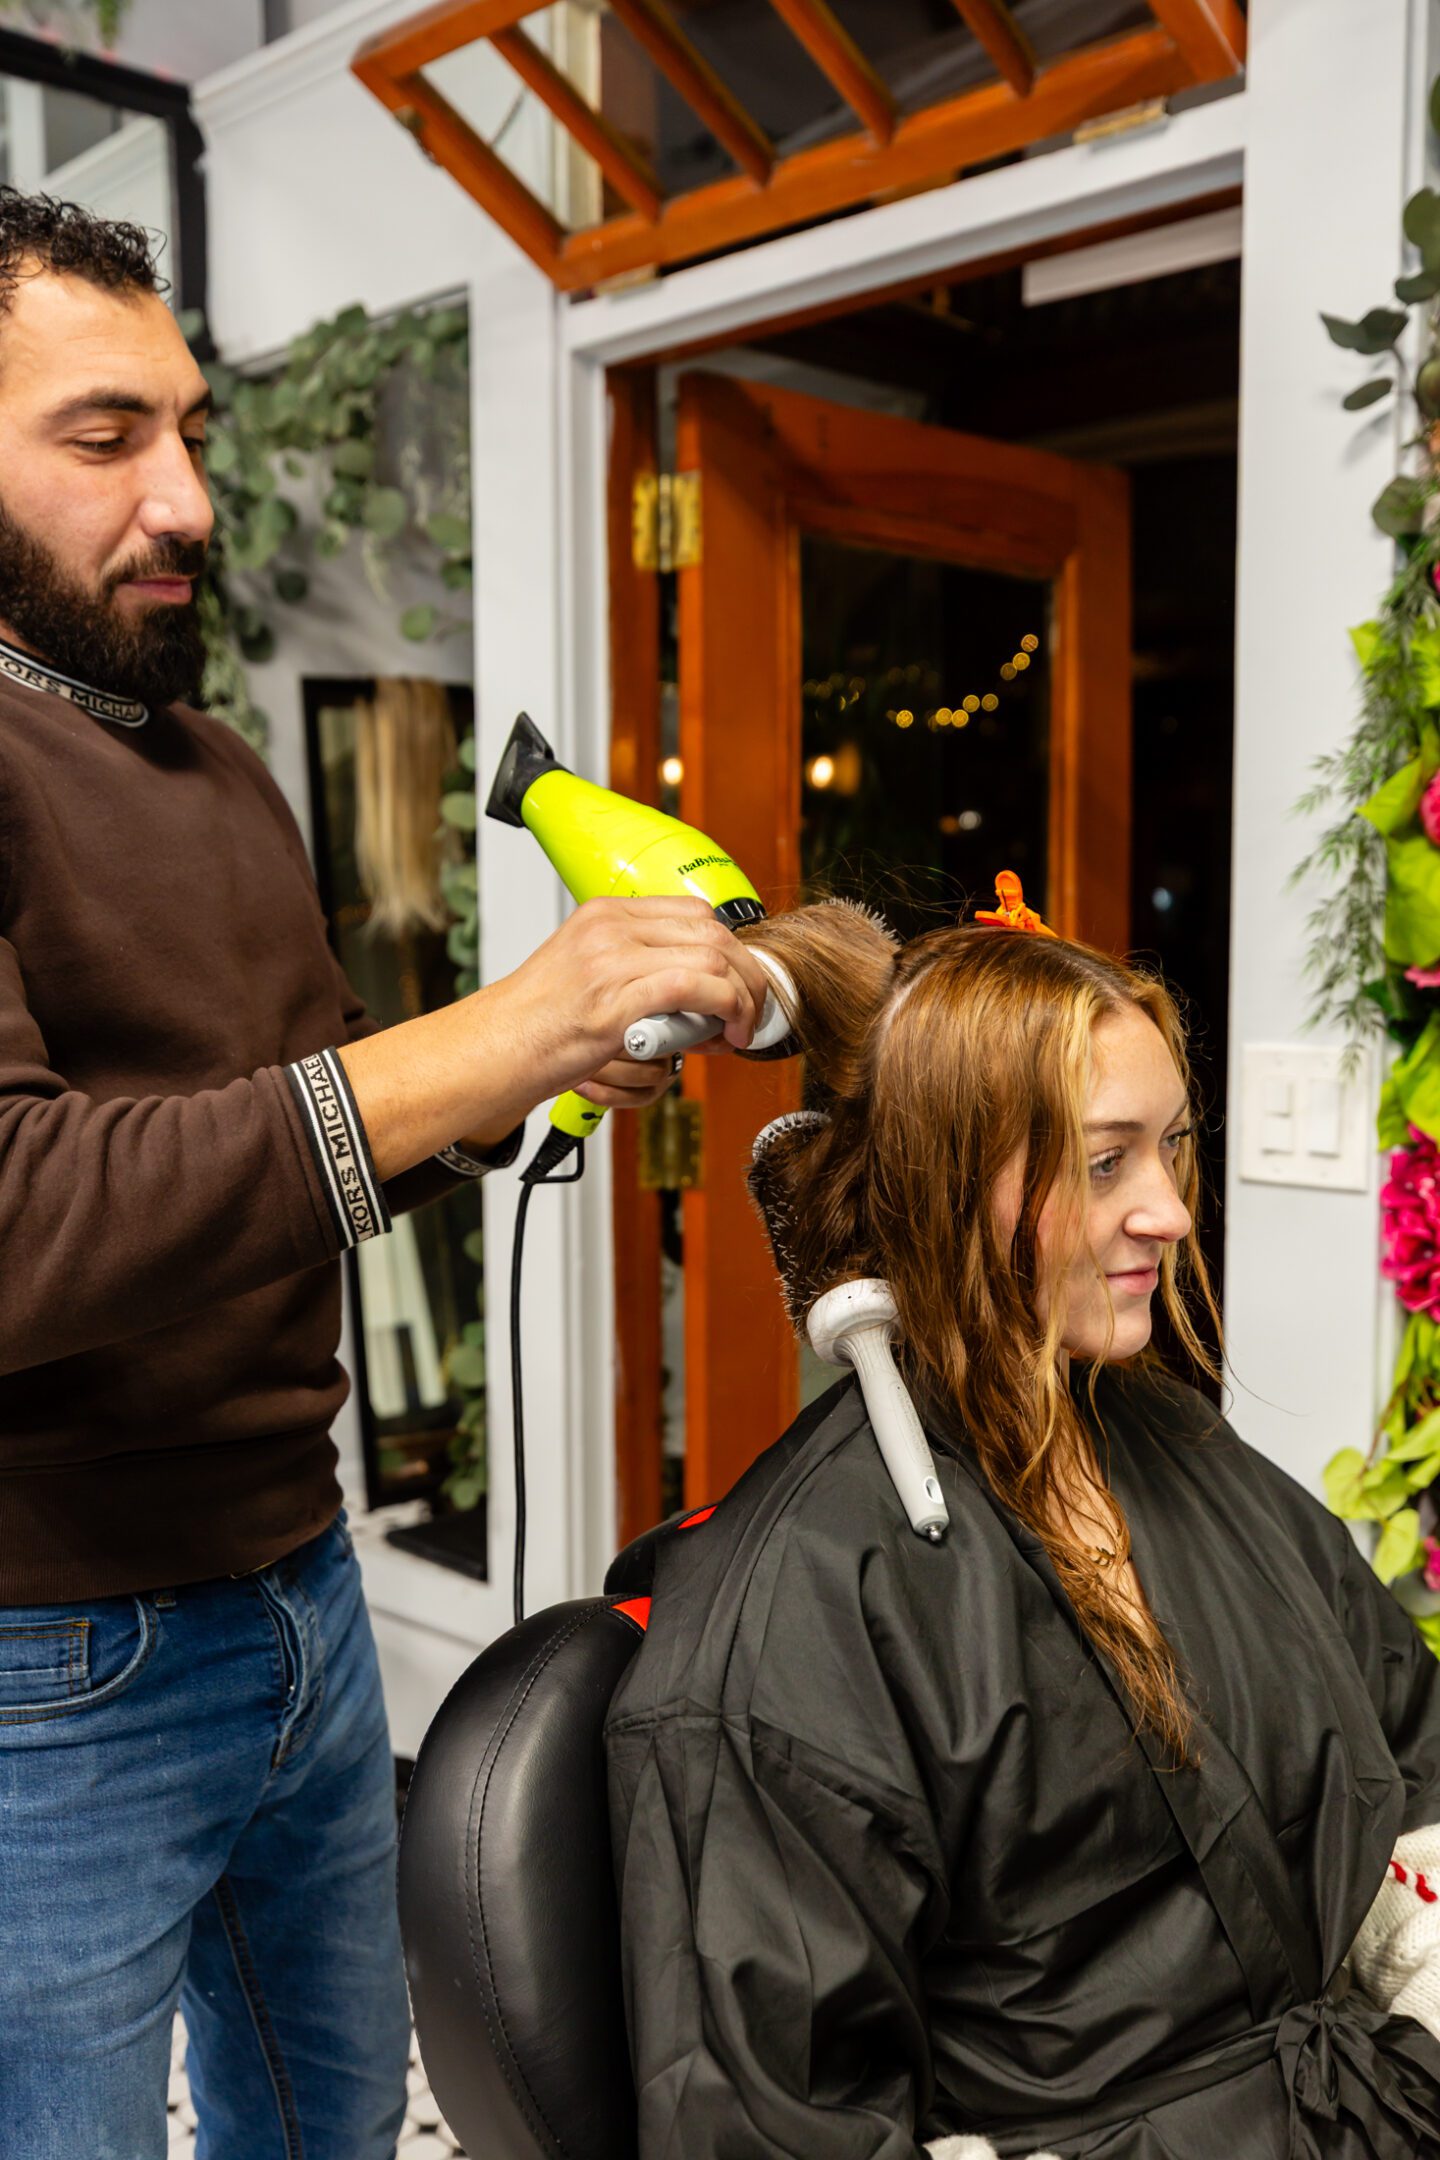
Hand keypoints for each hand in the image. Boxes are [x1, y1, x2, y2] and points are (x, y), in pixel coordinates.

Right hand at [488, 896, 770, 1105]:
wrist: (496, 1048)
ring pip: (712, 958)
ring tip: (736, 1030)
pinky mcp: (615, 1001)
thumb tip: (699, 992)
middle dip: (746, 976)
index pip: (694, 913)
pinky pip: (694, 988)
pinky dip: (724, 1009)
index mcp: (606, 914)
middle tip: (749, 1013)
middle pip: (713, 933)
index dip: (730, 951)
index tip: (738, 986)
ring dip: (741, 998)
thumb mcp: (588, 971)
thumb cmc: (540, 1022)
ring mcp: (612, 961)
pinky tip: (723, 1034)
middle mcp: (611, 928)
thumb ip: (638, 968)